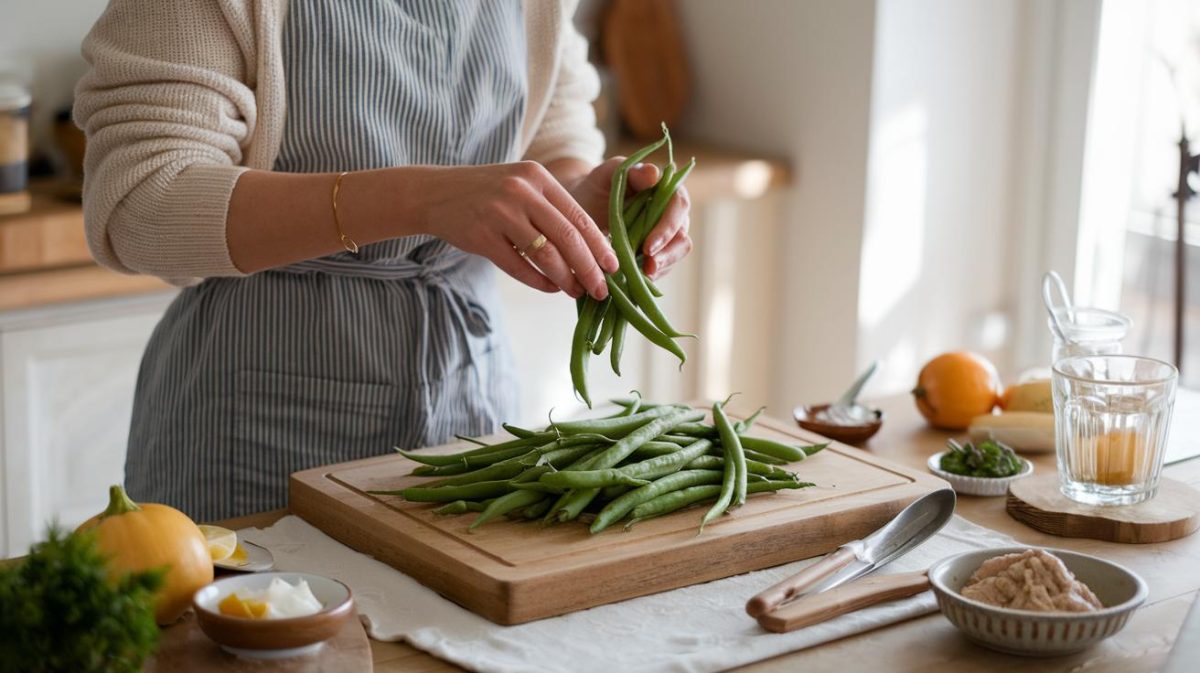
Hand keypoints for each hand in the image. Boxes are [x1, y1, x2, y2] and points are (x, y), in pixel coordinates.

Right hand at [418, 162, 618, 298]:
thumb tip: (591, 249)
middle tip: (601, 290)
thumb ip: (552, 210)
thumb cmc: (488, 194)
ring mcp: (500, 213)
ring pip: (545, 254)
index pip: (579, 215)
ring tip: (577, 292)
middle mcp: (521, 191)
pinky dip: (538, 282)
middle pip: (568, 237)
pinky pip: (518, 267)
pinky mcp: (481, 236)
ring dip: (565, 279)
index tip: (615, 267)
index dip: (600, 245)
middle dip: (589, 268)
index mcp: (538, 177)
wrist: (436, 193)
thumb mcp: (522, 186)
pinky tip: (550, 288)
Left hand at [564, 157, 692, 279]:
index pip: (679, 206)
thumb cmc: (596, 187)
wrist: (581, 209)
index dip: (668, 227)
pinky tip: (635, 281)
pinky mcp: (655, 256)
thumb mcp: (608, 175)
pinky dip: (650, 276)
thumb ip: (631, 173)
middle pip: (682, 236)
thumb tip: (655, 173)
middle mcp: (671, 215)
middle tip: (648, 268)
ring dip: (662, 267)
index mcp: (666, 190)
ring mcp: (665, 237)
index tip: (649, 246)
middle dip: (668, 254)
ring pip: (676, 255)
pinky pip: (661, 269)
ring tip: (643, 277)